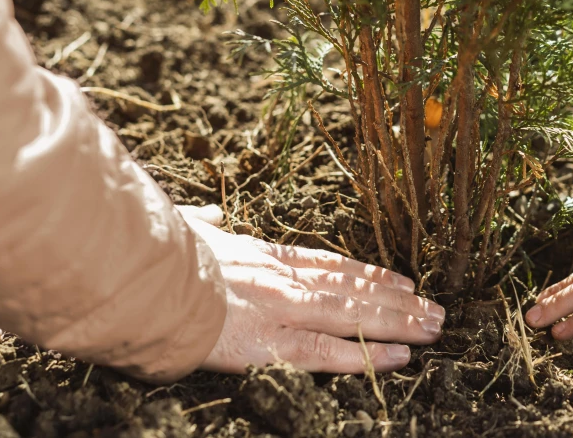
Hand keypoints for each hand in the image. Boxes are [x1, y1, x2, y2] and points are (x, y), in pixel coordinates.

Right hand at [176, 205, 443, 373]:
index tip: (402, 280)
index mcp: (264, 256)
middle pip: (353, 290)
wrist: (137, 278)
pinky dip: (367, 355)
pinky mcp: (270, 343)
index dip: (370, 274)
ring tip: (434, 327)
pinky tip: (399, 358)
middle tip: (436, 308)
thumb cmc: (156, 254)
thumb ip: (204, 224)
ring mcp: (281, 310)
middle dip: (399, 301)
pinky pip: (328, 352)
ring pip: (353, 317)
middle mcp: (283, 280)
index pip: (330, 265)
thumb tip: (211, 215)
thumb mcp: (185, 229)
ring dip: (398, 323)